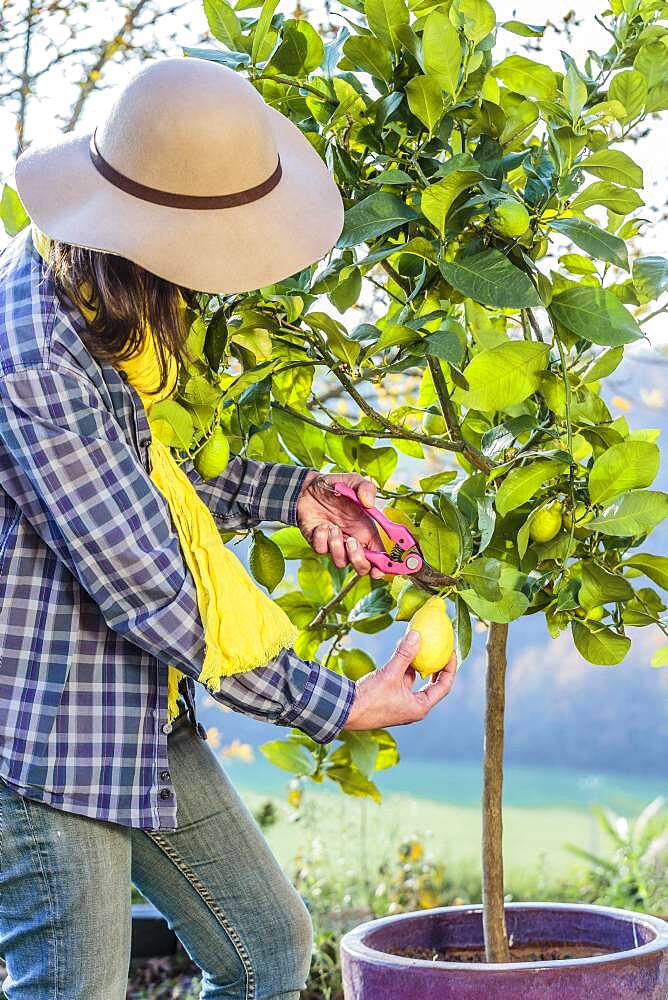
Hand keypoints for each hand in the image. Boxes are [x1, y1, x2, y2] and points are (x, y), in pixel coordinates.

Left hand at [296, 471, 386, 578]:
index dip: (382, 566)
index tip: (380, 568)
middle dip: (359, 560)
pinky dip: (321, 539)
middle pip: (362, 567)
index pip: (379, 555)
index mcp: (367, 530)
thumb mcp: (353, 481)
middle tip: (351, 542)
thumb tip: (369, 503)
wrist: (308, 487)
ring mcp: (335, 544)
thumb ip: (366, 488)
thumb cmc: (334, 486)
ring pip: (341, 562)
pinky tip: (321, 525)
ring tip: (332, 527)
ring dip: (337, 546)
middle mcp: (353, 541)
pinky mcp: (318, 543)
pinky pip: (321, 551)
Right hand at [342, 628, 456, 731]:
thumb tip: (417, 635)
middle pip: (433, 684)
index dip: (449, 668)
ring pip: (415, 680)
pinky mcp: (390, 698)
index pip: (443, 686)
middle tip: (442, 648)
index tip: (451, 651)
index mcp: (419, 707)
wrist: (345, 712)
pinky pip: (403, 680)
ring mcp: (401, 703)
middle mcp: (413, 707)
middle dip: (437, 665)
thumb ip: (404, 655)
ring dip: (418, 663)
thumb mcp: (389, 675)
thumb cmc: (369, 699)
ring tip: (420, 643)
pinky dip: (404, 666)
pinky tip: (401, 650)